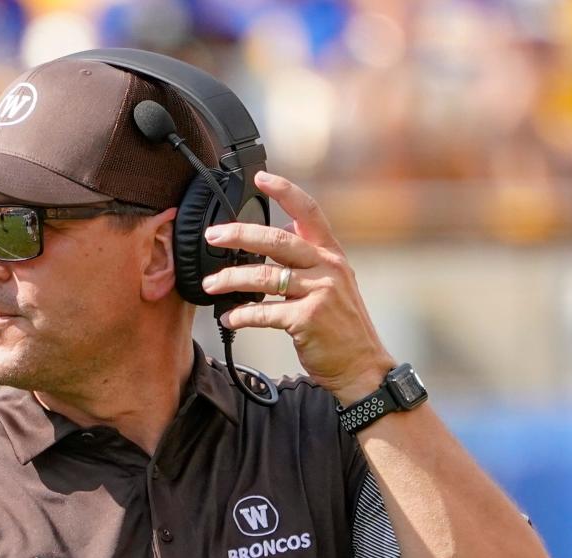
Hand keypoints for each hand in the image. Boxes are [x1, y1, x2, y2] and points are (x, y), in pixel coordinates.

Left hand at [200, 171, 394, 402]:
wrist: (361, 366)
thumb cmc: (341, 326)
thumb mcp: (334, 283)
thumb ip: (310, 258)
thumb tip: (278, 233)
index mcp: (331, 254)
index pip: (309, 212)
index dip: (285, 191)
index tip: (261, 178)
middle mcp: (328, 268)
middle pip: (277, 241)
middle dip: (240, 235)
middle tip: (213, 236)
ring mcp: (319, 292)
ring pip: (265, 277)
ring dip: (231, 280)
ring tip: (210, 284)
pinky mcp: (308, 319)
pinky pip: (264, 312)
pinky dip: (241, 315)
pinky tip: (229, 317)